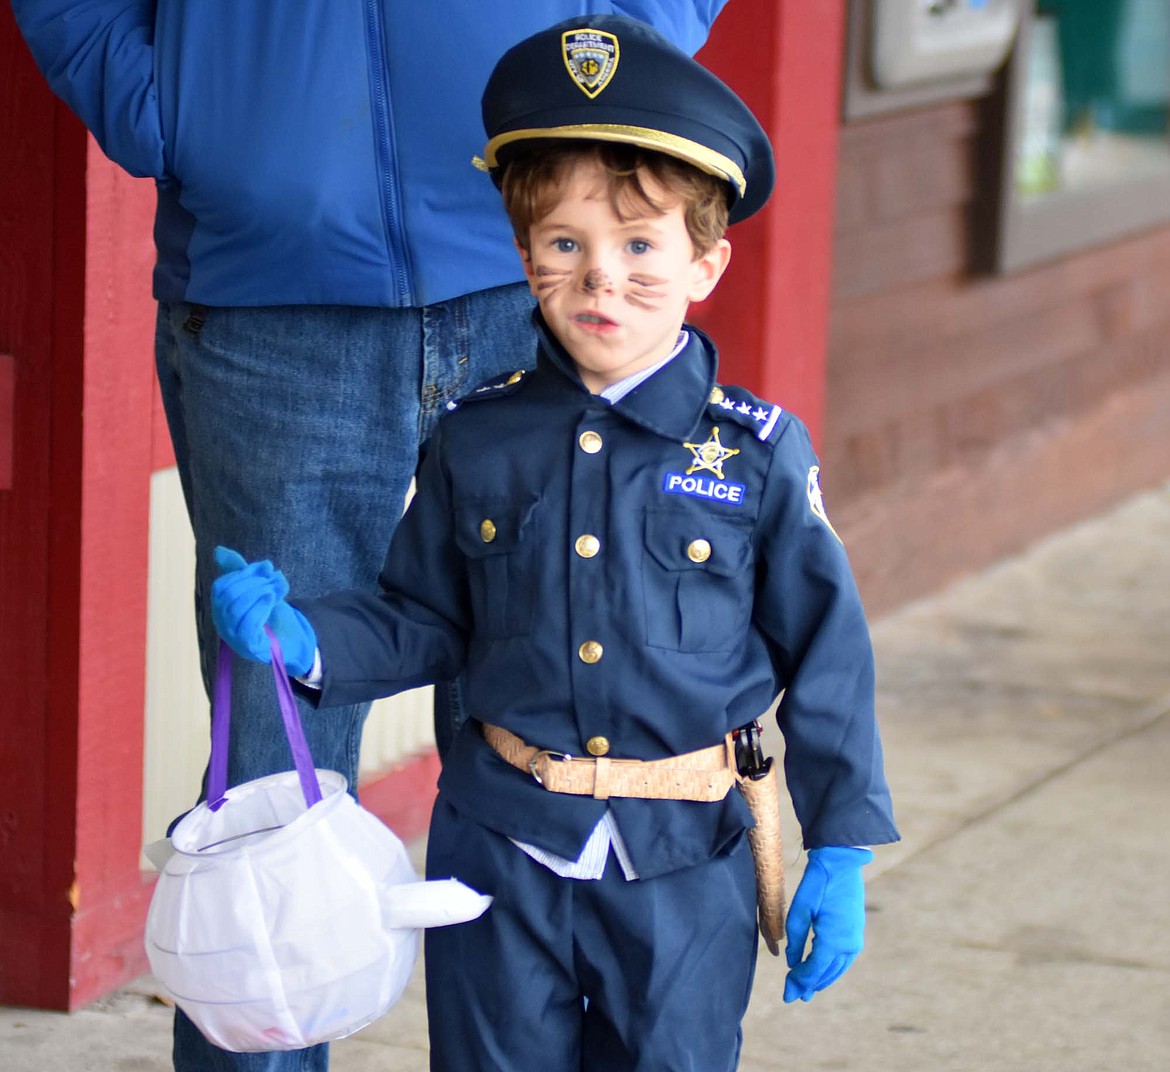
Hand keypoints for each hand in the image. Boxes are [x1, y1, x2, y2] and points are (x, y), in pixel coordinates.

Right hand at [211, 546, 316, 675]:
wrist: (290, 638)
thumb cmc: (269, 611)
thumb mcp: (256, 586)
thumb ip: (240, 570)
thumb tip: (218, 550)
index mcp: (220, 607)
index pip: (221, 586)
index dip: (243, 573)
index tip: (266, 567)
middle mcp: (221, 623)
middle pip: (229, 596)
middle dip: (254, 582)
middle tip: (274, 577)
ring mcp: (233, 637)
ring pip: (236, 609)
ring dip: (259, 592)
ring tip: (275, 588)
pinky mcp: (247, 647)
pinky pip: (247, 626)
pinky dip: (259, 608)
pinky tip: (270, 599)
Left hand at [783, 845, 872, 1002]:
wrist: (841, 864)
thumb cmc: (817, 884)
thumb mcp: (800, 910)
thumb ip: (795, 939)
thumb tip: (791, 962)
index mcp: (833, 941)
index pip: (813, 970)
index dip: (799, 982)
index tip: (786, 992)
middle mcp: (848, 945)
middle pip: (825, 974)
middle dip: (808, 985)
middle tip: (792, 995)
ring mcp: (855, 940)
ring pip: (836, 970)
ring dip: (821, 980)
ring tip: (807, 989)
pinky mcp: (856, 934)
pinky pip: (843, 960)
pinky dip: (830, 969)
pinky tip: (821, 971)